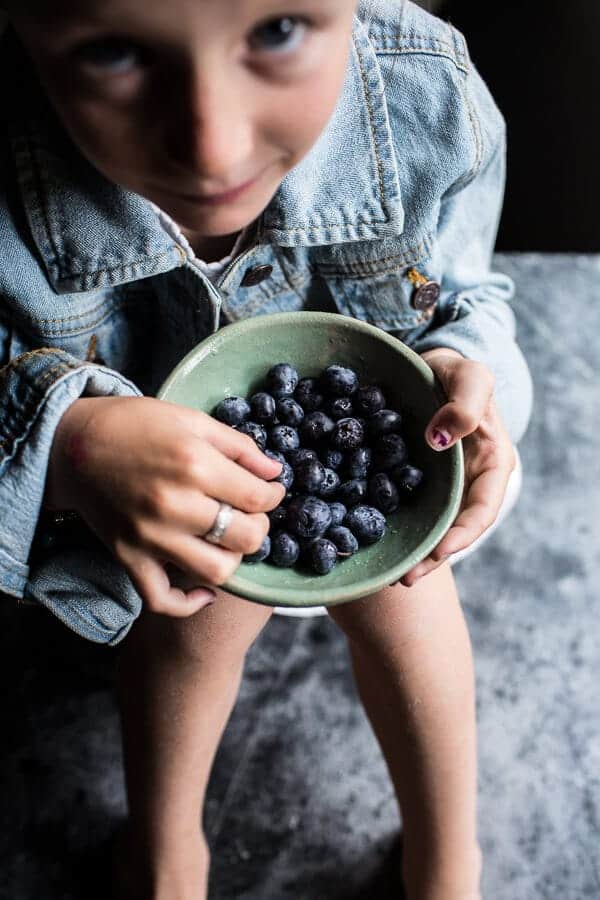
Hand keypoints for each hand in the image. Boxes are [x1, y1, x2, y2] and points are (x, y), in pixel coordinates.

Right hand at [44, 396, 284, 615]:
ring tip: (226, 542)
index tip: (270, 491)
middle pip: (246, 537)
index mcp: (195, 465)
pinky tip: (205, 590)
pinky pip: (163, 599)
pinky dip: (189, 604)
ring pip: (216, 571)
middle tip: (250, 515)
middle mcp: (175, 505)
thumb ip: (239, 447)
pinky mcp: (129, 557)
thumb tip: (275, 473)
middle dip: (259, 526)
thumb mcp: (192, 420)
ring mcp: (150, 537)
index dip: (274, 495)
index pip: (258, 497)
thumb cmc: (135, 425)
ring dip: (232, 559)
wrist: (75, 445)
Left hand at [399, 348, 515, 586]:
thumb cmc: (458, 370)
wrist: (427, 365)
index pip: (482, 510)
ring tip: (388, 576)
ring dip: (411, 551)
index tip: (440, 551)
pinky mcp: (411, 482)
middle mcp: (466, 483)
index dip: (463, 535)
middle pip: (453, 529)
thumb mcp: (470, 377)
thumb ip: (466, 404)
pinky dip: (388, 524)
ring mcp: (438, 486)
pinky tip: (365, 538)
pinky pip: (401, 506)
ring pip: (427, 525)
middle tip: (405, 579)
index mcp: (492, 465)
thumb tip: (441, 438)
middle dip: (432, 556)